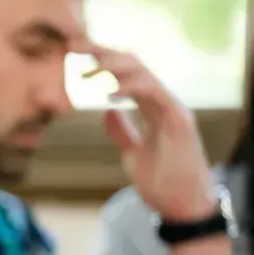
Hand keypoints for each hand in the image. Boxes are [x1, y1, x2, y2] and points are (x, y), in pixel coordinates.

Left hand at [82, 43, 215, 220]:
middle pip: (133, 64)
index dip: (102, 60)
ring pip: (144, 72)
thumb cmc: (161, 182)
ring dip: (113, 66)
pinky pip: (155, 93)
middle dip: (103, 51)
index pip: (126, 74)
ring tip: (87, 70)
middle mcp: (163, 102)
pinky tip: (110, 93)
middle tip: (73, 46)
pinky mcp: (179, 120)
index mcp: (152, 107)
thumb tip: (107, 112)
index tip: (74, 54)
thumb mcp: (132, 153)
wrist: (181, 207)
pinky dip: (132, 88)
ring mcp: (172, 109)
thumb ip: (122, 131)